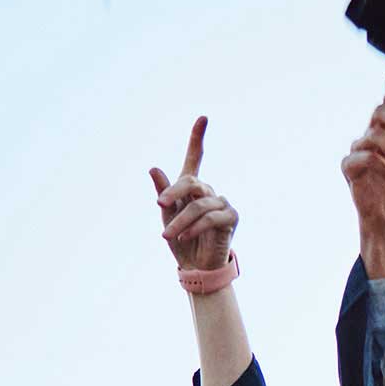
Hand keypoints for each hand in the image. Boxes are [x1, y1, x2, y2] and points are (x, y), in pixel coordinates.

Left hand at [152, 117, 236, 271]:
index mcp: (191, 187)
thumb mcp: (166, 216)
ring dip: (180, 221)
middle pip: (191, 181)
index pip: (195, 158)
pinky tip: (183, 237)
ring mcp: (221, 203)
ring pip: (198, 204)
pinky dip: (194, 227)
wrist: (196, 267)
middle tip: (159, 203)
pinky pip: (210, 217)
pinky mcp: (230, 218)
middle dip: (174, 192)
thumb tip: (154, 168)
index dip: (197, 138)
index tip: (203, 118)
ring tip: (167, 235)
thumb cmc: (180, 239)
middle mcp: (208, 191)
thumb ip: (164, 193)